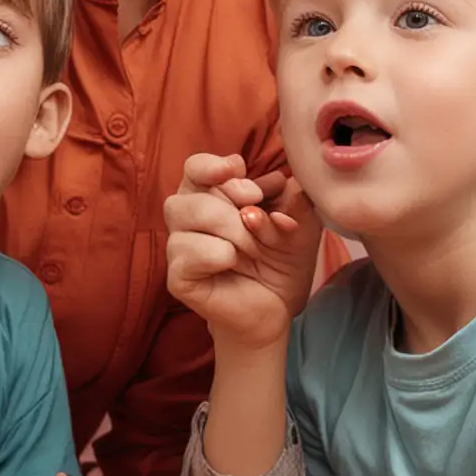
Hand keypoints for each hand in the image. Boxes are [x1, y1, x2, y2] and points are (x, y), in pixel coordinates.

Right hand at [165, 152, 321, 350]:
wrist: (276, 309)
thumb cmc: (279, 260)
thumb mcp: (298, 224)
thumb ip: (293, 198)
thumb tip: (278, 180)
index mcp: (209, 194)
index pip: (196, 167)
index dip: (215, 167)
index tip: (243, 176)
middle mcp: (186, 216)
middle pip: (195, 191)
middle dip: (234, 205)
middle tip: (258, 222)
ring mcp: (178, 246)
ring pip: (189, 215)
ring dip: (232, 230)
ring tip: (252, 250)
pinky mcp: (177, 276)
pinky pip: (190, 252)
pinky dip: (220, 255)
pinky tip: (232, 266)